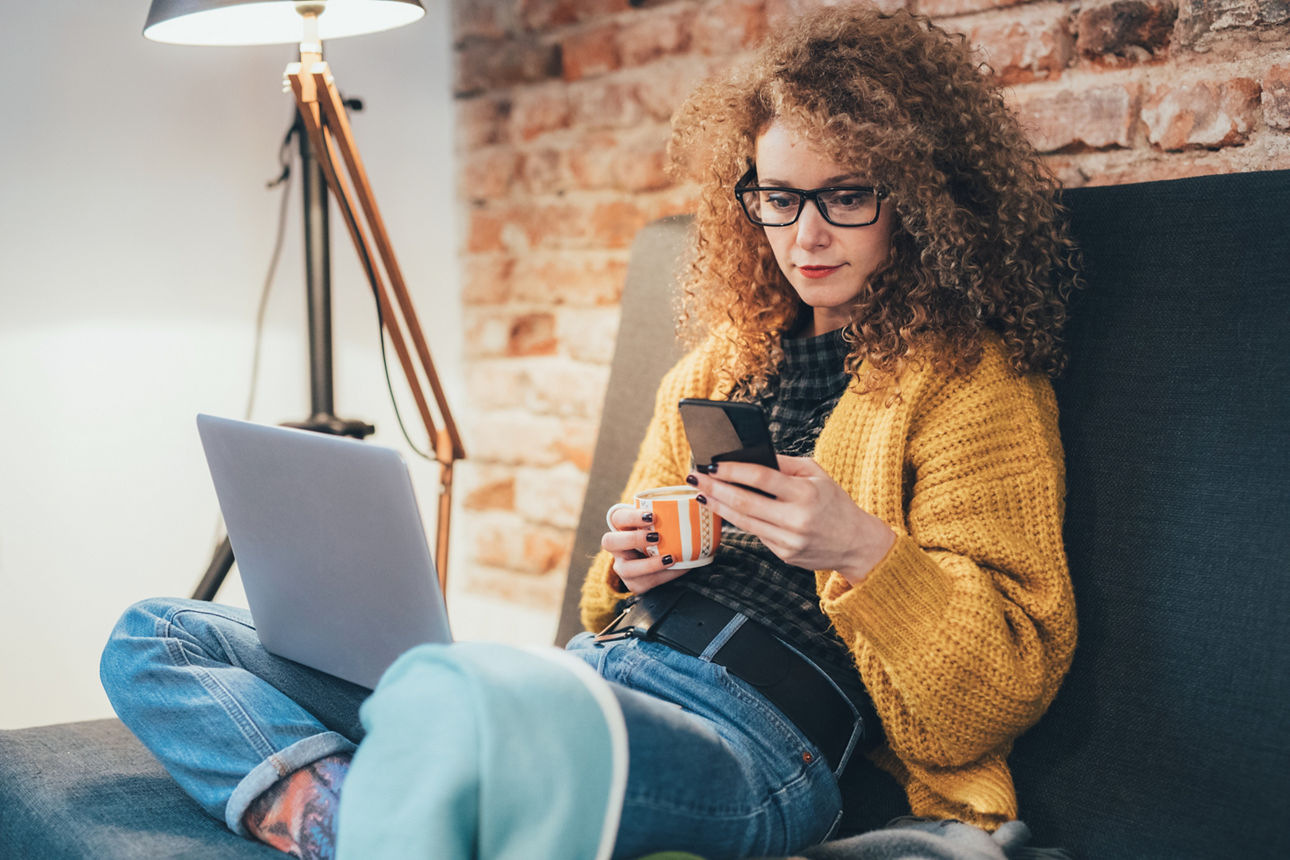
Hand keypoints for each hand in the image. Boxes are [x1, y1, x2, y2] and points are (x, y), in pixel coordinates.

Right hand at [600, 507, 687, 593]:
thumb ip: (670, 510)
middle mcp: (616, 547)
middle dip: (633, 539)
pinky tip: (680, 568)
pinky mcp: (634, 583)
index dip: (632, 517)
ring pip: (626, 569)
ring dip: (649, 564)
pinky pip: (646, 583)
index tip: (652, 516)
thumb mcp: (660, 520)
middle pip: (610, 542)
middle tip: (656, 536)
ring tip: (670, 558)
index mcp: (620, 526)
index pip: (618, 517)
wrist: (658, 557)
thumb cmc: (660, 531)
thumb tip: (698, 499)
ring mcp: (622, 566)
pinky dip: (665, 576)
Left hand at [687, 455, 894, 583]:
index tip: (712, 464)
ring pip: (744, 521)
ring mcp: (789, 540)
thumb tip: (749, 454)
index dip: (733, 470)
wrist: (856, 543)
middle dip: (715, 488)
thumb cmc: (834, 502)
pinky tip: (722, 508)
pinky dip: (736, 520)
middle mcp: (797, 519)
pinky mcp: (784, 554)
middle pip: (745, 502)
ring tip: (701, 492)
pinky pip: (755, 533)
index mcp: (807, 493)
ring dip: (718, 506)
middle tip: (695, 477)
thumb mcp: (817, 475)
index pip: (762, 478)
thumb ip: (785, 464)